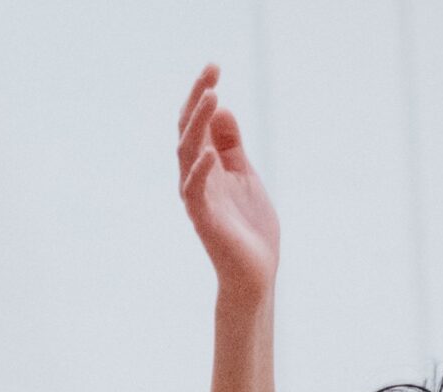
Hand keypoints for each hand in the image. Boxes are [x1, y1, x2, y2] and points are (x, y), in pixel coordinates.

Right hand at [176, 65, 278, 298]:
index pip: (199, 122)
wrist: (255, 272)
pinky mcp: (203, 219)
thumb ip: (232, 146)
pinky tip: (210, 152)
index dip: (203, 94)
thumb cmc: (249, 227)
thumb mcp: (245, 175)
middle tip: (211, 72)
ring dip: (197, 124)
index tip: (214, 67)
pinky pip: (194, 191)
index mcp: (207, 165)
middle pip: (189, 130)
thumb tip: (224, 109)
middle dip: (198, 99)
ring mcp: (198, 197)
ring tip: (212, 96)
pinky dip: (201, 170)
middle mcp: (197, 177)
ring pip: (187, 153)